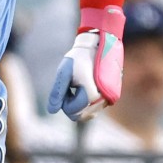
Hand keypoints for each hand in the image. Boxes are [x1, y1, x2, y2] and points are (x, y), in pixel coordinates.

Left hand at [47, 6, 125, 120]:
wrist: (98, 45)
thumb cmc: (79, 58)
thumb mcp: (64, 73)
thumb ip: (57, 92)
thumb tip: (52, 111)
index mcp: (91, 95)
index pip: (71, 111)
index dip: (64, 99)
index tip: (66, 83)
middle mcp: (103, 101)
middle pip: (79, 116)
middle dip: (71, 104)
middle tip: (71, 85)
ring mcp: (109, 100)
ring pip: (87, 114)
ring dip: (79, 103)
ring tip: (78, 85)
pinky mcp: (111, 98)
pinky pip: (95, 108)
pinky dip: (87, 102)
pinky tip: (85, 86)